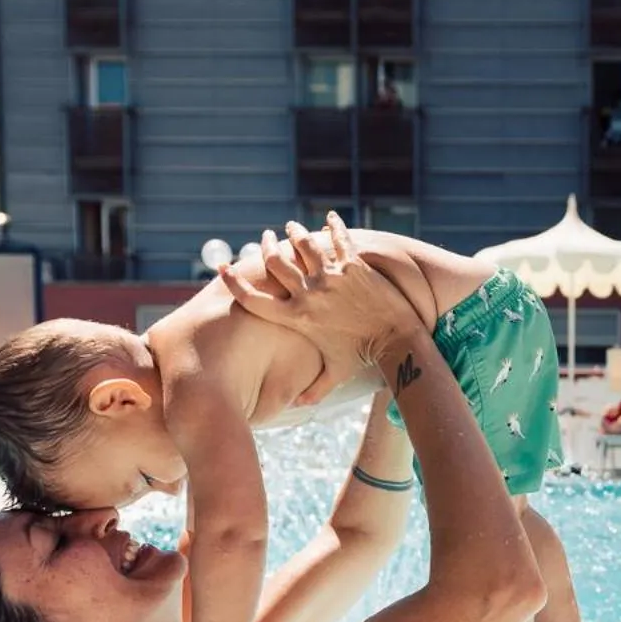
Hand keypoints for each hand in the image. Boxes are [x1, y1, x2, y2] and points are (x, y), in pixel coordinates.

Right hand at [219, 212, 421, 374]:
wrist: (396, 341)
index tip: (223, 269)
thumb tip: (298, 403)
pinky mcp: (353, 266)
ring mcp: (331, 278)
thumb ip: (314, 388)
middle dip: (265, 248)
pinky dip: (333, 226)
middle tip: (264, 238)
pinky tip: (330, 218)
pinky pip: (338, 239)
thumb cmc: (363, 358)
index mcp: (296, 319)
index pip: (254, 299)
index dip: (234, 282)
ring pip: (303, 246)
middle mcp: (309, 295)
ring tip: (290, 227)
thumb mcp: (334, 374)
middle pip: (275, 264)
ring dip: (294, 233)